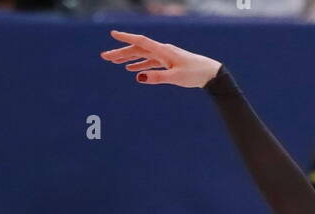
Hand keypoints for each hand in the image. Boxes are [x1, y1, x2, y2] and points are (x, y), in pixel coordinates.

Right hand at [100, 31, 220, 88]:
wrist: (209, 74)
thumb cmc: (194, 74)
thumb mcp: (175, 78)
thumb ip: (157, 77)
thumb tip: (138, 77)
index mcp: (162, 51)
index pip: (141, 42)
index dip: (126, 38)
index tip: (113, 34)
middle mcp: (161, 51)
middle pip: (137, 49)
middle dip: (120, 52)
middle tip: (105, 56)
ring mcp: (164, 56)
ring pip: (141, 55)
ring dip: (127, 58)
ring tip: (113, 62)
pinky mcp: (167, 63)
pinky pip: (149, 62)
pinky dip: (139, 65)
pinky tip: (131, 70)